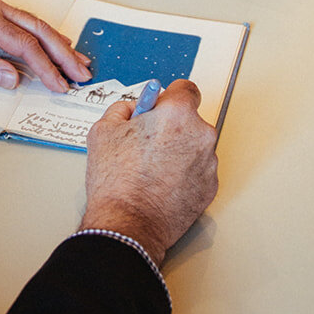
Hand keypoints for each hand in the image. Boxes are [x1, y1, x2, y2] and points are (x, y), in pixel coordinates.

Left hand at [0, 0, 90, 93]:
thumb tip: (14, 77)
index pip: (24, 44)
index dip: (46, 67)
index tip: (60, 84)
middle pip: (37, 29)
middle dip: (63, 52)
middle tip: (82, 72)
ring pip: (32, 23)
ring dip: (56, 42)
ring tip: (76, 60)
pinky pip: (20, 21)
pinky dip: (39, 34)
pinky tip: (50, 43)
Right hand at [81, 81, 218, 267]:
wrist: (128, 224)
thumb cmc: (116, 182)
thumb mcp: (103, 130)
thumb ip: (123, 109)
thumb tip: (134, 107)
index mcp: (177, 114)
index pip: (185, 89)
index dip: (168, 98)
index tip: (160, 108)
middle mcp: (201, 134)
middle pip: (190, 120)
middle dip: (172, 128)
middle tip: (148, 144)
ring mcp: (209, 162)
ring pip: (195, 146)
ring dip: (180, 152)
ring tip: (152, 169)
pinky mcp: (211, 186)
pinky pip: (199, 170)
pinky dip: (185, 174)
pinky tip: (162, 184)